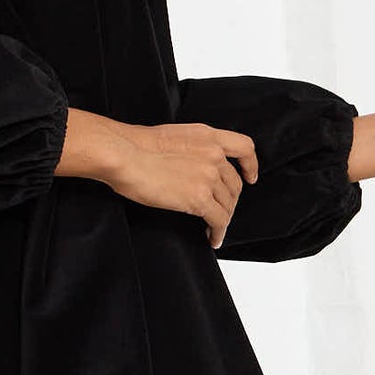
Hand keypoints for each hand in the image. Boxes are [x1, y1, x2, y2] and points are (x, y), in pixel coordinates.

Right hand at [57, 112, 257, 248]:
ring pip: (228, 204)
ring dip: (222, 218)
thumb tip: (190, 166)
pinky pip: (218, 220)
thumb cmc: (135, 146)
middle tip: (219, 211)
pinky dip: (218, 232)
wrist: (124, 155)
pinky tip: (211, 238)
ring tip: (213, 228)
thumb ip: (192, 147)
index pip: (244, 148)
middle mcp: (214, 154)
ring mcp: (209, 176)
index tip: (250, 176)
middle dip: (229, 200)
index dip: (250, 165)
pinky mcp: (199, 198)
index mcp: (208, 136)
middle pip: (234, 184)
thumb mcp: (174, 136)